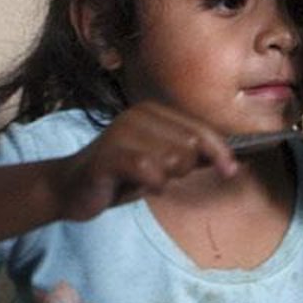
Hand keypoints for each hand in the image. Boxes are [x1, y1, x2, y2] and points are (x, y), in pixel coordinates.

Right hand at [59, 101, 237, 219]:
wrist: (71, 189)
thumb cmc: (120, 177)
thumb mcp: (161, 165)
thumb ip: (191, 158)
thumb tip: (230, 160)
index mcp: (153, 112)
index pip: (200, 129)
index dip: (220, 151)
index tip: (231, 170)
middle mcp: (138, 115)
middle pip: (190, 146)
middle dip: (184, 169)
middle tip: (159, 176)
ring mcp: (121, 131)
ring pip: (172, 159)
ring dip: (164, 178)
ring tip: (144, 179)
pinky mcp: (108, 154)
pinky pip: (149, 170)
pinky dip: (152, 183)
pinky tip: (140, 185)